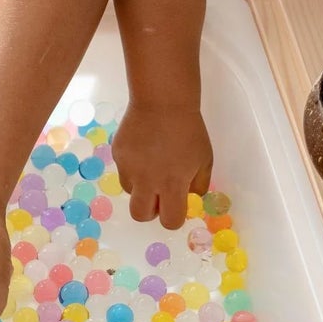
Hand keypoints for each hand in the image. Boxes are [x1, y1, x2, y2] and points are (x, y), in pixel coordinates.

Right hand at [112, 99, 212, 229]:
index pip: (170, 221)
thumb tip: (187, 198)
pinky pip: (124, 170)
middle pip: (139, 215)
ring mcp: (128, 167)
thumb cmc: (189, 130)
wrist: (162, 100)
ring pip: (130, 191)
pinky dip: (133, 166)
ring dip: (141, 186)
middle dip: (150, 211)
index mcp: (172, 183)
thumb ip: (197, 185)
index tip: (176, 205)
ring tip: (152, 164)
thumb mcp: (204, 160)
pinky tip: (144, 148)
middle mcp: (146, 180)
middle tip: (158, 195)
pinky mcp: (118, 154)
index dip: (173, 218)